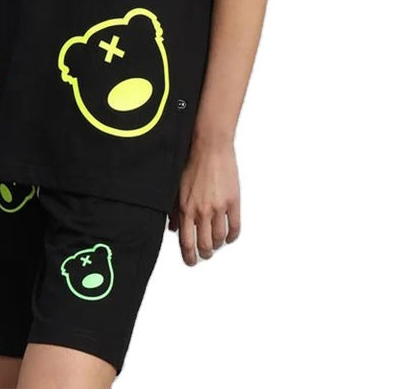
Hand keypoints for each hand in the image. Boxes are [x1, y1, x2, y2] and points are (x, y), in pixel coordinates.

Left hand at [167, 137, 240, 265]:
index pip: (187, 242)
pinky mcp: (233, 202)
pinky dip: (232, 237)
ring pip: (220, 239)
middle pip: (206, 245)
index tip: (191, 261)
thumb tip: (173, 228)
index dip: (189, 257)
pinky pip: (235, 227)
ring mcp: (219, 208)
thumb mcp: (177, 188)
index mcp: (186, 208)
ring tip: (217, 244)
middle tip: (205, 254)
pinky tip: (230, 237)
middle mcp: (202, 211)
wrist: (210, 147)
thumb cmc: (192, 163)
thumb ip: (175, 210)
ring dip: (219, 245)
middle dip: (205, 254)